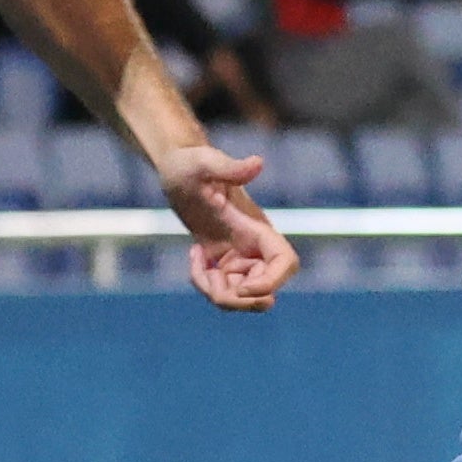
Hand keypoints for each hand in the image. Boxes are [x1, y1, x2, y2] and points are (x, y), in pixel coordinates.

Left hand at [150, 134, 296, 310]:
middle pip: (265, 291)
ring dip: (216, 292)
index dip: (271, 283)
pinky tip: (195, 255)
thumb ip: (229, 167)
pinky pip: (222, 290)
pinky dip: (205, 283)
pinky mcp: (223, 262)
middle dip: (237, 298)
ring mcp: (240, 256)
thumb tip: (258, 163)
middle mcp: (254, 246)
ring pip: (241, 298)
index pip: (285, 263)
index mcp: (256, 226)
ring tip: (196, 260)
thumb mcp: (204, 162)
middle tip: (211, 276)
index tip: (241, 288)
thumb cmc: (190, 162)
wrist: (176, 168)